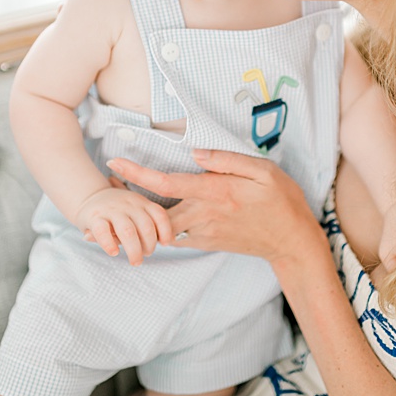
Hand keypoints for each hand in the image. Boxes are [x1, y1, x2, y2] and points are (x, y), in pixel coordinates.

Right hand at [74, 177, 172, 264]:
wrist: (89, 197)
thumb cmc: (118, 211)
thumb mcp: (135, 211)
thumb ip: (147, 224)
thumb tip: (167, 242)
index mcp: (141, 202)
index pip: (159, 215)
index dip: (165, 231)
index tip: (165, 244)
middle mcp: (129, 204)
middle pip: (145, 226)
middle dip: (149, 245)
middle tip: (147, 255)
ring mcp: (111, 210)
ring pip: (127, 231)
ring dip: (134, 249)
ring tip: (136, 261)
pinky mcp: (94, 217)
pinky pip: (103, 232)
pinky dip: (109, 244)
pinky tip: (114, 253)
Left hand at [107, 149, 324, 268]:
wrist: (291, 241)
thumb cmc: (282, 201)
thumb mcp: (265, 172)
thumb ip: (229, 160)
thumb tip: (196, 152)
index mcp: (215, 192)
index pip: (166, 182)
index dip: (136, 173)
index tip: (113, 163)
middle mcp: (203, 214)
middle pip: (153, 209)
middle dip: (125, 200)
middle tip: (104, 188)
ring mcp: (202, 231)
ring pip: (161, 225)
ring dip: (139, 217)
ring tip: (121, 206)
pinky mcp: (205, 243)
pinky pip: (175, 235)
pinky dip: (159, 229)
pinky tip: (152, 221)